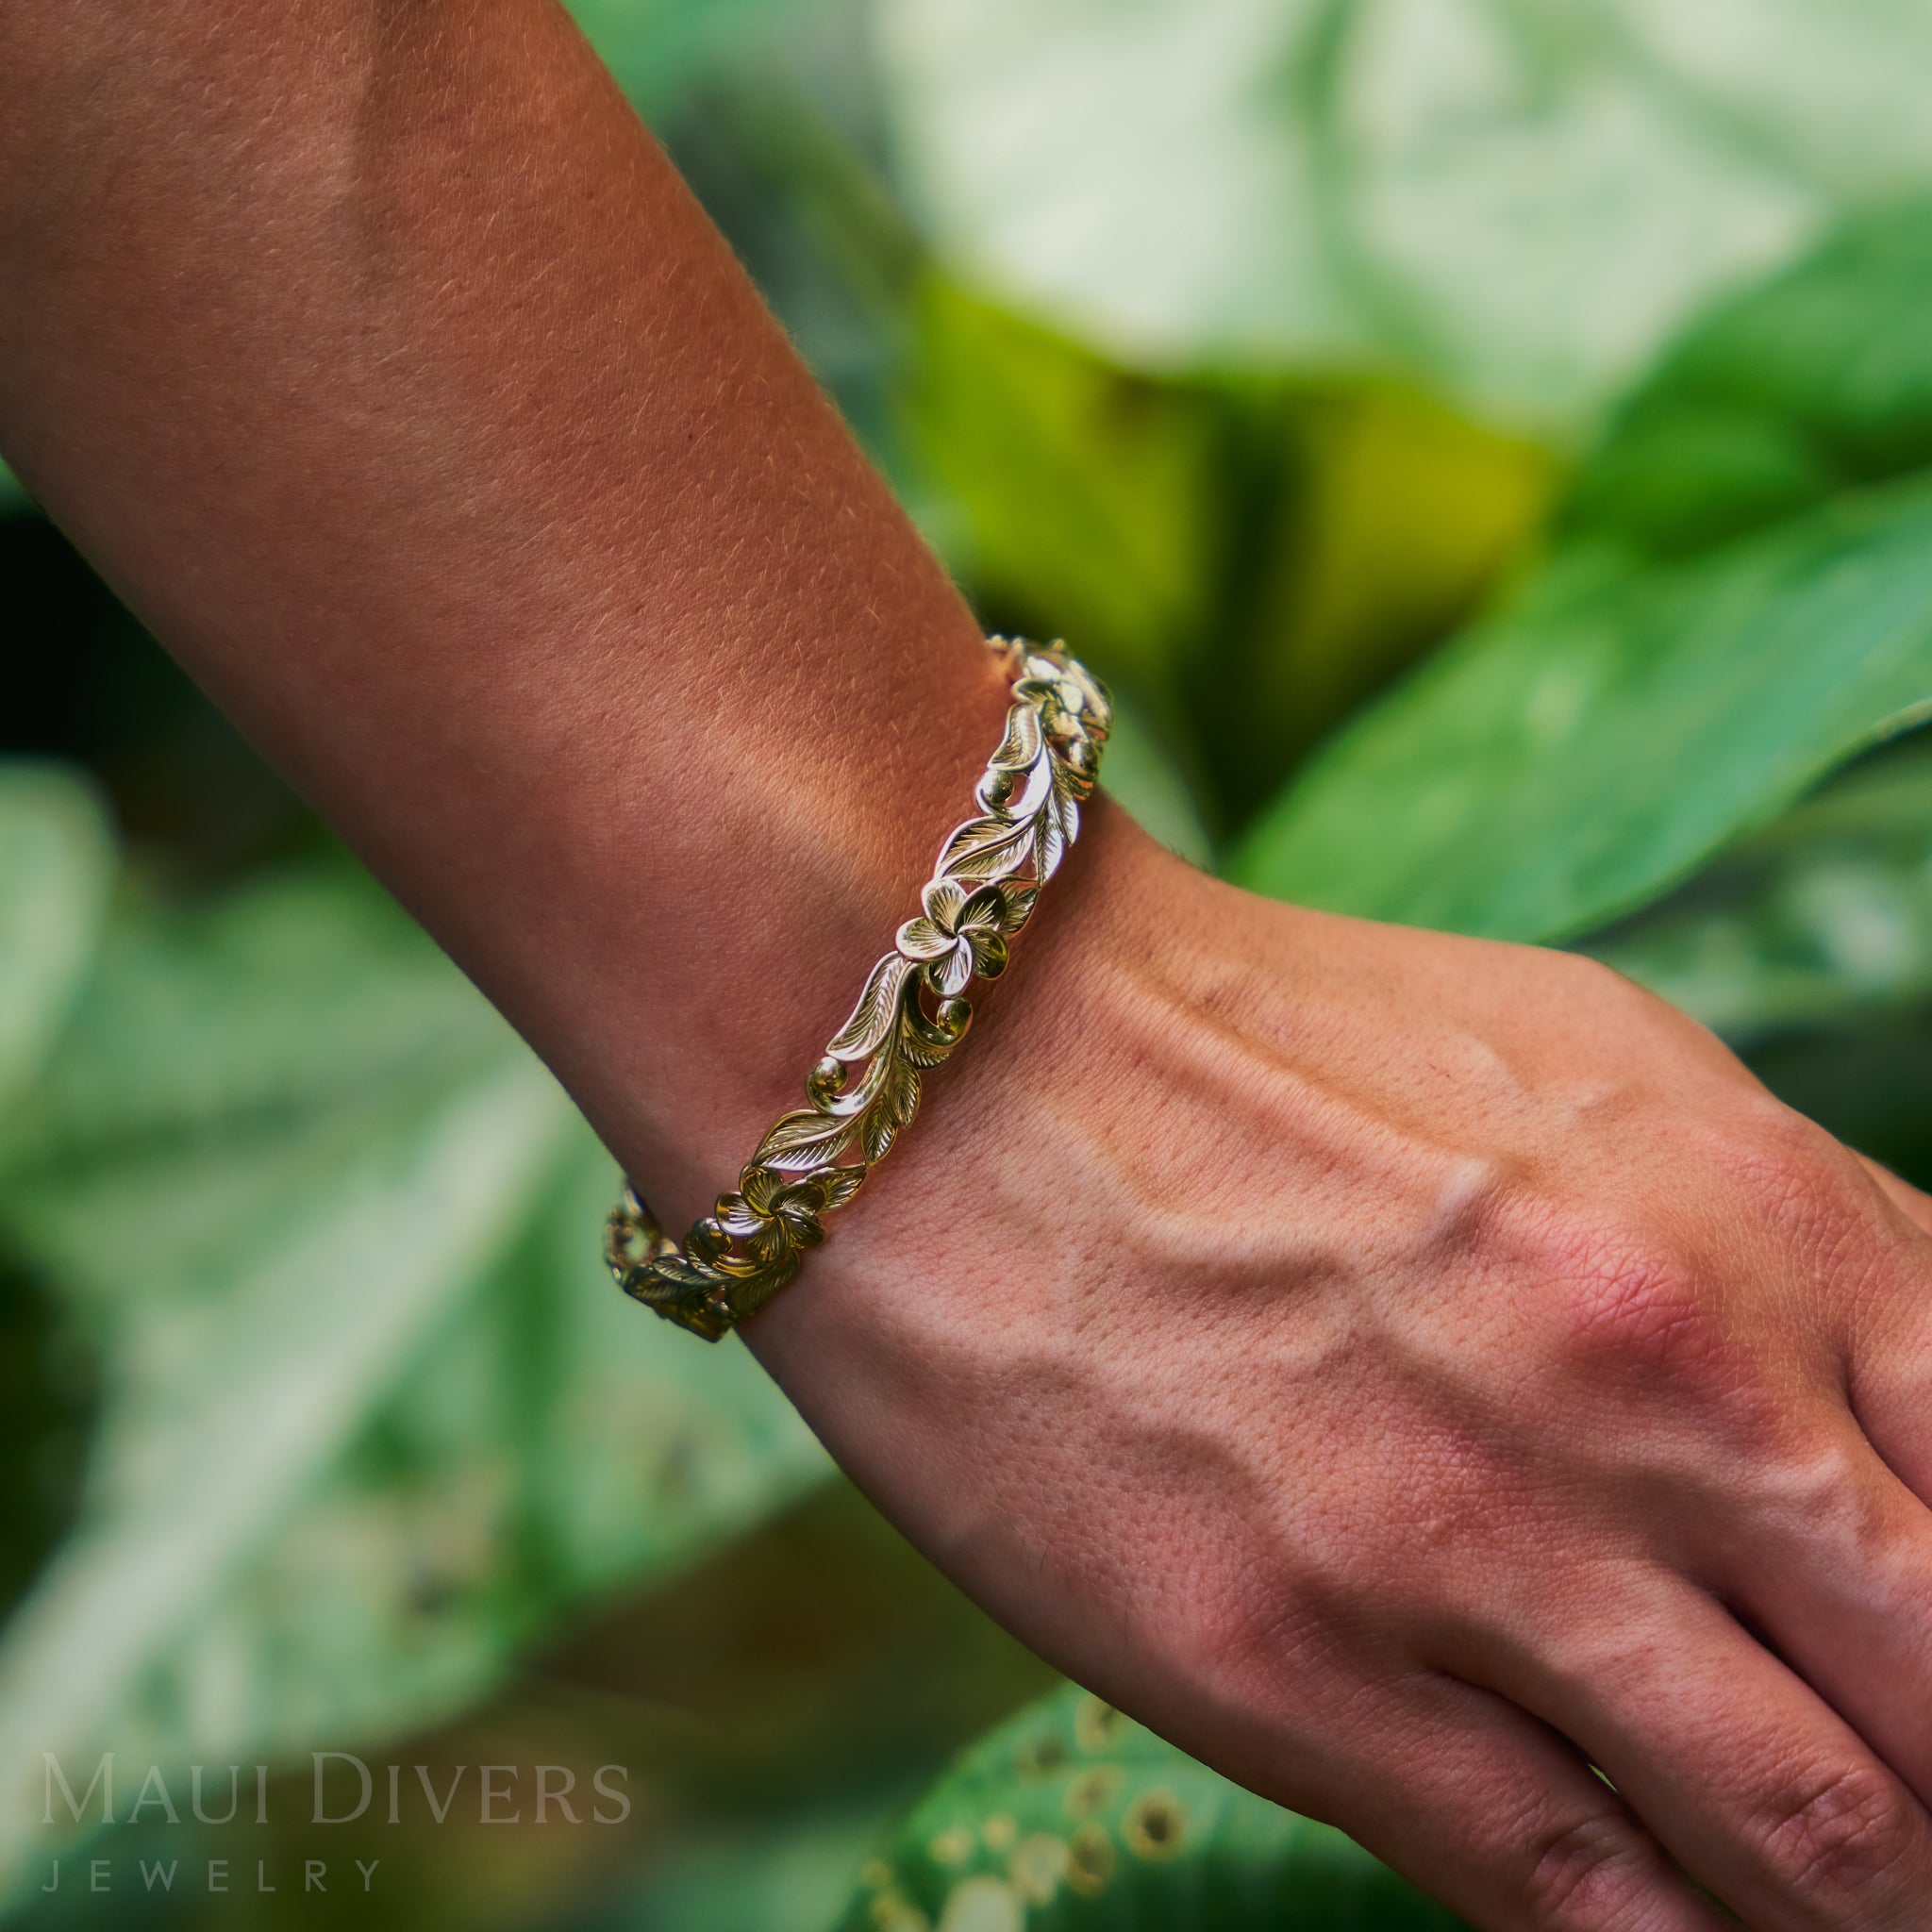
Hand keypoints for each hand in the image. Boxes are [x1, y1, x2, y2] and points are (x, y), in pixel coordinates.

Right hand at [747, 804, 1931, 1931]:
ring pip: (1813, 1853)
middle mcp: (1655, 1389)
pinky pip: (1569, 1900)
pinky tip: (1661, 1921)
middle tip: (1916, 1824)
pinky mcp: (1290, 1670)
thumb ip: (1793, 1244)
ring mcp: (1473, 1541)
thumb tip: (1914, 1437)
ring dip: (1850, 1908)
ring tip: (1816, 1895)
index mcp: (1750, 1220)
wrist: (961, 1057)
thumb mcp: (1590, 1069)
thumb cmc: (1271, 1045)